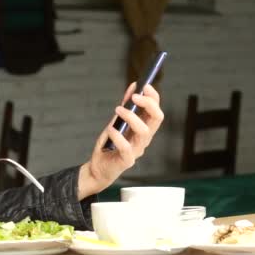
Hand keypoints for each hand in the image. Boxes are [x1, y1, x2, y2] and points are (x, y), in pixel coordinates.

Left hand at [78, 83, 163, 198]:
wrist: (98, 168)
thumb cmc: (109, 144)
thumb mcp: (116, 121)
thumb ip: (125, 106)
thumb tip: (133, 86)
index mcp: (144, 129)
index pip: (156, 111)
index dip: (154, 97)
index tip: (145, 86)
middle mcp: (144, 139)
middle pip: (156, 119)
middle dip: (148, 104)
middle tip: (134, 96)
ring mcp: (137, 150)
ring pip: (144, 131)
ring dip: (131, 117)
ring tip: (118, 110)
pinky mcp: (127, 160)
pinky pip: (127, 148)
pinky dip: (118, 136)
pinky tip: (110, 130)